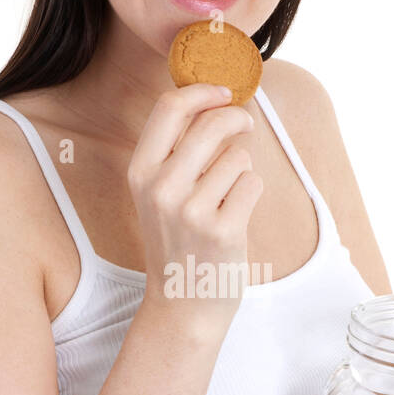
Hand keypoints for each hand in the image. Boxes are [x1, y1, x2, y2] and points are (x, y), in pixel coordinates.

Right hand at [127, 83, 263, 336]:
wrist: (183, 303)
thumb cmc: (177, 241)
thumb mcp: (158, 194)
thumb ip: (176, 151)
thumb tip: (213, 101)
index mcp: (140, 172)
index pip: (170, 108)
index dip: (202, 91)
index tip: (223, 92)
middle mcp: (161, 188)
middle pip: (212, 123)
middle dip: (237, 118)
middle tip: (245, 125)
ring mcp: (192, 210)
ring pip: (238, 156)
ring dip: (242, 169)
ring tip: (228, 195)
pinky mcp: (223, 229)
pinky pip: (253, 183)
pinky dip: (251, 193)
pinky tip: (236, 214)